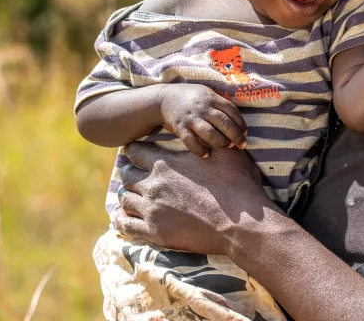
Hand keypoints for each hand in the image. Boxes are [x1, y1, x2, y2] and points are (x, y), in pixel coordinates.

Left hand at [115, 142, 279, 255]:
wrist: (241, 223)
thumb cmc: (236, 185)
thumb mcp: (226, 153)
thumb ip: (210, 141)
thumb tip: (211, 131)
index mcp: (166, 163)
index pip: (135, 151)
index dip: (134, 150)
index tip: (135, 152)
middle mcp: (153, 185)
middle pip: (126, 174)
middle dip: (130, 172)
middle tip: (135, 174)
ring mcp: (152, 210)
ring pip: (125, 199)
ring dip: (128, 195)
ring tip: (133, 196)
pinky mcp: (155, 233)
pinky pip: (126, 225)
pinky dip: (122, 221)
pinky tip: (124, 219)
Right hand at [160, 84, 247, 157]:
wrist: (164, 98)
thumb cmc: (191, 97)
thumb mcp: (207, 93)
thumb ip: (220, 104)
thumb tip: (238, 123)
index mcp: (211, 98)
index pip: (231, 110)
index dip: (241, 123)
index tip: (245, 133)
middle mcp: (203, 107)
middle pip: (224, 123)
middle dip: (236, 136)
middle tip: (242, 145)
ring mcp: (191, 118)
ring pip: (209, 133)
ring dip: (221, 143)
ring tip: (227, 147)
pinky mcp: (180, 127)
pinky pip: (191, 142)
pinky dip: (200, 150)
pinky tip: (207, 155)